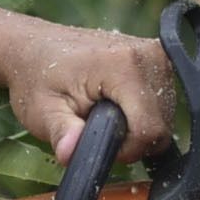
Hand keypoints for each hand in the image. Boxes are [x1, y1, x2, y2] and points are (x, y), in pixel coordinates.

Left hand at [0, 20, 179, 164]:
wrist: (34, 47)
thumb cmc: (36, 76)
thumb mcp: (42, 111)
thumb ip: (61, 133)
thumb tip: (70, 152)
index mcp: (124, 65)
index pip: (149, 129)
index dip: (126, 149)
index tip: (98, 142)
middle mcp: (149, 55)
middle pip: (160, 125)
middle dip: (131, 139)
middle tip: (96, 127)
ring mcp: (157, 54)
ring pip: (164, 117)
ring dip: (136, 126)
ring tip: (103, 113)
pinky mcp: (159, 58)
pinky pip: (162, 102)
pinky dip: (141, 112)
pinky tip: (115, 104)